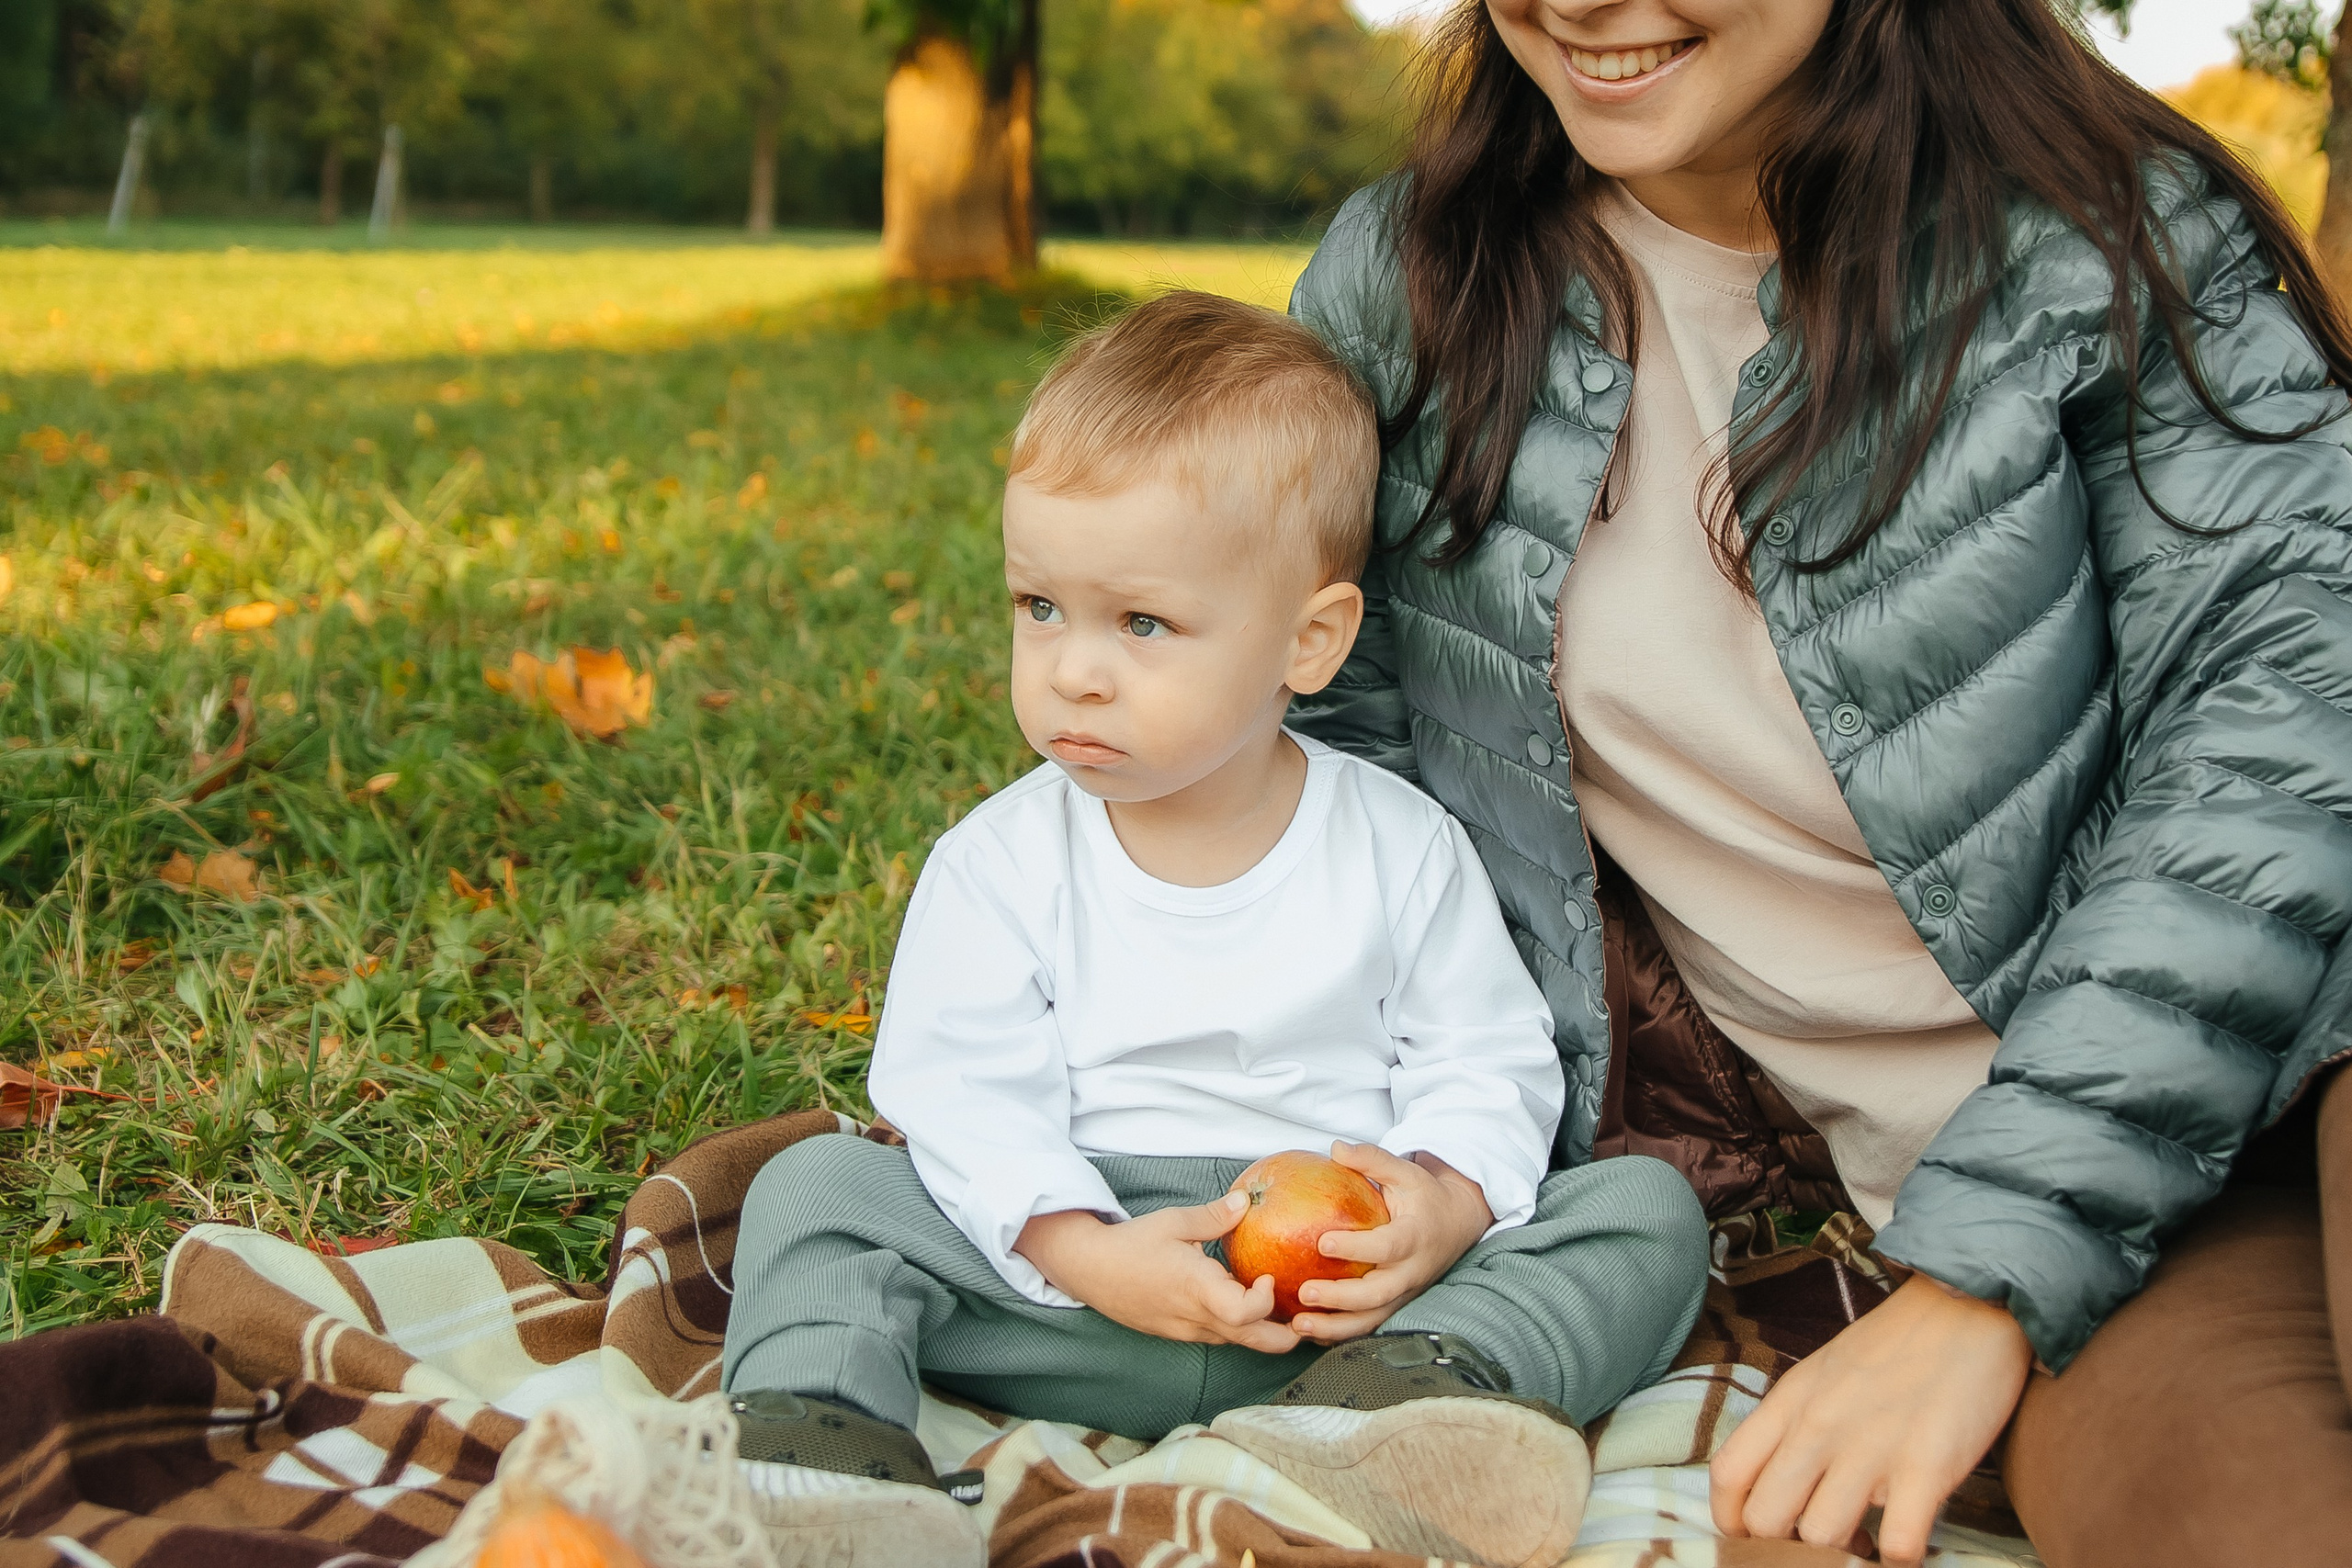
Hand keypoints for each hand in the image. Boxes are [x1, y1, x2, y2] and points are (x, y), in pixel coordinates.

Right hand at [1015, 1194, 1302, 1353]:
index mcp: (1197, 1289)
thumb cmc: (1130, 1244)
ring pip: (1238, 1342)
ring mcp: (1187, 1331)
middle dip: (1287, 1336)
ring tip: (1285, 1311)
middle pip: (1255, 1343)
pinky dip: (1240, 1329)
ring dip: (1264, 1332)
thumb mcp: (1173, 1222)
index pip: (1246, 1314)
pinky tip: (1245, 1309)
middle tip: (1309, 1318)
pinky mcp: (1178, 1334)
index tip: (1269, 1276)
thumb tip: (1247, 1202)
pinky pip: (1218, 1337)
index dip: (1268, 1302)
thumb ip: (1215, 1216)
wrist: (1088, 1270)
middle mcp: (1196, 1318)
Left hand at [1287, 1143, 1493, 1344]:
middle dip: (1341, 1298)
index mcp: (1415, 1236)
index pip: (1387, 1247)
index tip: (1322, 1243)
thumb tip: (1335, 1147)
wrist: (1457, 1224)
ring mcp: (1405, 1293)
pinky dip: (1339, 1334)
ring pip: (1372, 1319)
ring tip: (1300, 1325)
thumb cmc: (1424, 1196)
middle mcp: (1412, 1271)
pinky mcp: (1396, 1304)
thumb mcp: (1406, 1172)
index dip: (1357, 1248)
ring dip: (1337, 1327)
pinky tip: (1307, 1333)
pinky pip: (1368, 1325)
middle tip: (1306, 1292)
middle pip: (1378, 1294)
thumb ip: (1372, 1159)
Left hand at [1708, 1273, 2032, 1565]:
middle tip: (1819, 1542)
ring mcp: (1871, 1448)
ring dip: (1842, 1557)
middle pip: (1765, 1519)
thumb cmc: (1896, 1346)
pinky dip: (1898, 1559)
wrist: (1967, 1306)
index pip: (1728, 1475)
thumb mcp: (1822, 1373)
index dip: (1730, 1520)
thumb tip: (1777, 1483)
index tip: (1752, 1537)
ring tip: (1865, 1544)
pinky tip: (1905, 1543)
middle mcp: (1820, 1426)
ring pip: (1821, 1538)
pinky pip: (1898, 1544)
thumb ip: (1795, 1423)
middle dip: (1784, 1547)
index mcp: (1791, 1402)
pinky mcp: (1928, 1468)